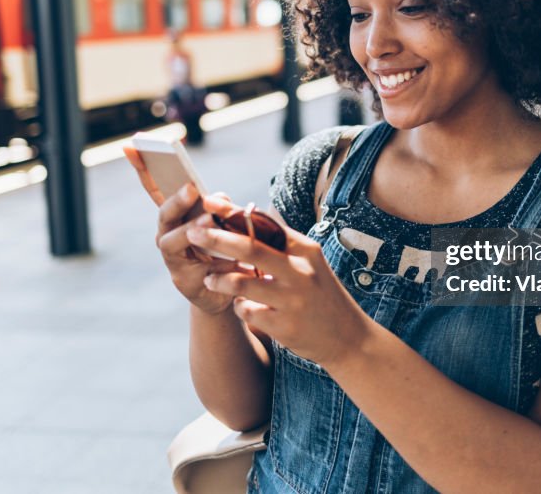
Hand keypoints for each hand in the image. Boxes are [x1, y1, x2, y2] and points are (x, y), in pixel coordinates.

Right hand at [123, 146, 254, 315]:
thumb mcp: (225, 223)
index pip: (156, 190)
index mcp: (175, 216)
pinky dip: (216, 262)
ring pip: (173, 241)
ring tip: (208, 221)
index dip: (143, 169)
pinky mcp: (184, 281)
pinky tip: (232, 259)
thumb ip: (221, 208)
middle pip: (164, 214)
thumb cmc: (224, 249)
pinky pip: (198, 268)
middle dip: (176, 200)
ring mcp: (172, 259)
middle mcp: (167, 234)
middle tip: (191, 188)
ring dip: (191, 229)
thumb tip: (217, 199)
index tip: (131, 147)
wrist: (229, 290)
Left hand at [186, 220, 374, 367]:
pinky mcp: (285, 326)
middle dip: (216, 238)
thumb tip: (249, 215)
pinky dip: (239, 307)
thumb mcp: (310, 263)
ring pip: (242, 283)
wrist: (348, 337)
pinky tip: (241, 306)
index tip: (209, 203)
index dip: (234, 213)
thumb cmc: (321, 294)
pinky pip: (247, 311)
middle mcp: (300, 272)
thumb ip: (282, 243)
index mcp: (305, 250)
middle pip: (250, 248)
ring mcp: (293, 300)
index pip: (265, 224)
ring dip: (220, 278)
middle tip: (192, 232)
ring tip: (209, 278)